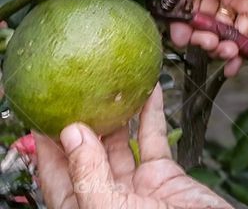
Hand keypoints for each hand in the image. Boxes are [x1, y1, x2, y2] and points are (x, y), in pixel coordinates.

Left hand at [34, 84, 229, 208]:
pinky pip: (154, 140)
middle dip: (83, 125)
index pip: (57, 177)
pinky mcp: (164, 176)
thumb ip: (89, 173)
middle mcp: (107, 198)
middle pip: (87, 157)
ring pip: (121, 144)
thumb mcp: (109, 207)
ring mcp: (136, 187)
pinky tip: (151, 93)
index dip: (49, 147)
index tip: (45, 115)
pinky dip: (152, 115)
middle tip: (80, 92)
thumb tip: (72, 134)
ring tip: (111, 88)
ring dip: (118, 116)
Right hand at [169, 0, 247, 76]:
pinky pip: (239, 33)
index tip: (182, 27)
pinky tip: (234, 64)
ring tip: (228, 51)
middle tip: (206, 42)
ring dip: (216, 43)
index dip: (181, 8)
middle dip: (198, 31)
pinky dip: (235, 51)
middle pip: (199, 11)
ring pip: (217, 25)